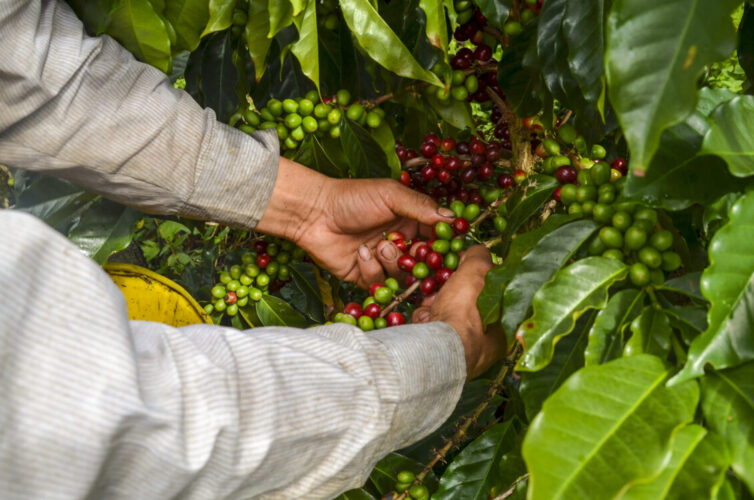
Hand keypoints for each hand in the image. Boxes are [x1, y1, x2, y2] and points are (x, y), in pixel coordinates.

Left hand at [256, 158, 454, 286]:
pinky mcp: (364, 277)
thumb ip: (421, 207)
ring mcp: (382, 262)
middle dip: (419, 261)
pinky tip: (359, 253)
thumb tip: (453, 218)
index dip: (442, 248)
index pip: (436, 240)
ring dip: (392, 263)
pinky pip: (379, 284)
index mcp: (410, 222)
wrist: (314, 213)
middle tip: (412, 254)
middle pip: (422, 264)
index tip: (446, 252)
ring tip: (379, 246)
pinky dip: (371, 270)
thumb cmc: (352, 198)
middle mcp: (399, 244)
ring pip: (402, 276)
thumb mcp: (390, 195)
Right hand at [411, 246, 505, 378]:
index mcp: (509, 320)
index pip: (492, 289)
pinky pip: (434, 330)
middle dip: (449, 292)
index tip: (459, 268)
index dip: (474, 275)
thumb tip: (476, 252)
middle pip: (467, 302)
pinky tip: (424, 321)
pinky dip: (426, 321)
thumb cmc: (466, 312)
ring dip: (433, 305)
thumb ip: (479, 256)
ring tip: (428, 306)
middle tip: (438, 287)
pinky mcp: (443, 357)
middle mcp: (492, 339)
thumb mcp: (478, 271)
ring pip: (448, 315)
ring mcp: (467, 350)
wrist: (440, 350)